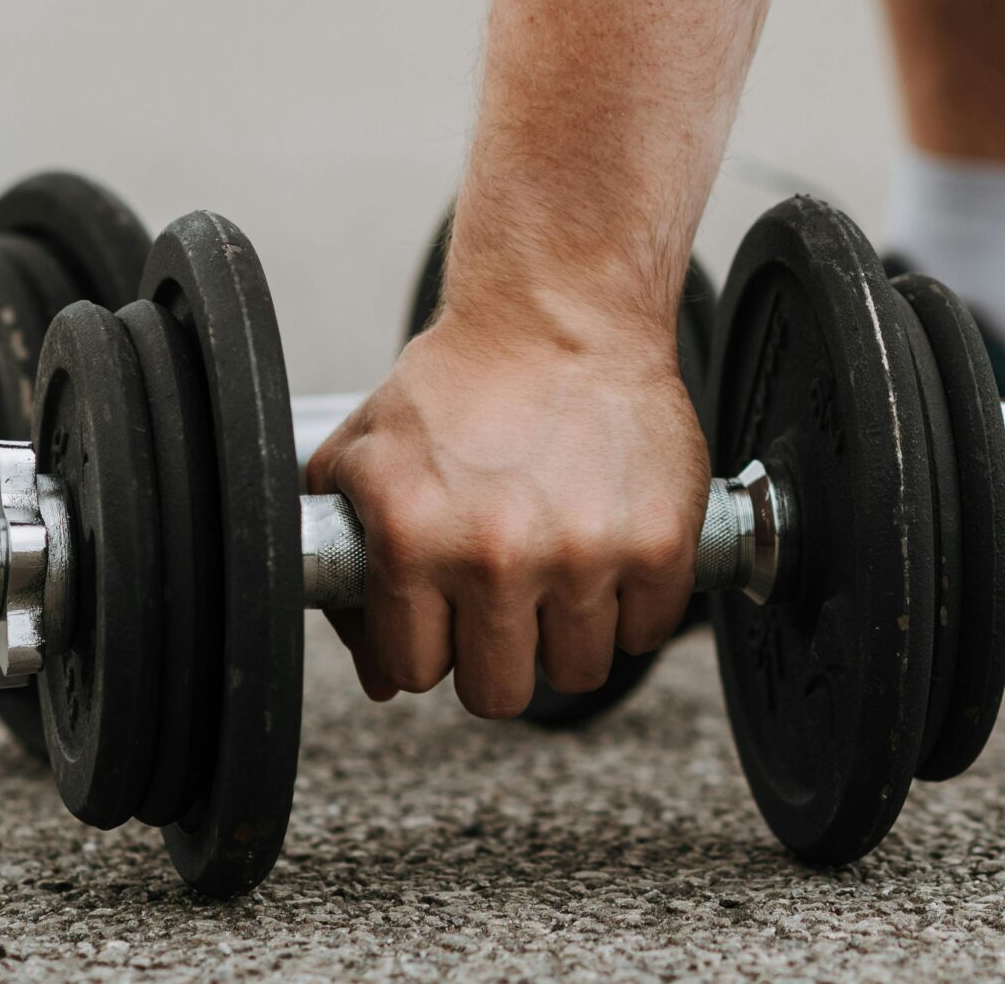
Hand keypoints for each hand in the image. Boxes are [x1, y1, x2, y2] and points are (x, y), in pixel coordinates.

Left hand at [304, 300, 706, 718]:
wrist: (561, 311)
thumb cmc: (460, 383)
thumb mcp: (363, 458)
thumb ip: (345, 572)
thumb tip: (380, 677)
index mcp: (414, 541)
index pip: (414, 670)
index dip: (430, 641)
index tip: (448, 610)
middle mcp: (497, 557)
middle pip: (497, 692)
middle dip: (497, 651)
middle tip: (508, 596)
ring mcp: (585, 554)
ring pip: (576, 670)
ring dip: (568, 631)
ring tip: (562, 566)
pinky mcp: (659, 543)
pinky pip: (646, 631)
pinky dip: (633, 602)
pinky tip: (611, 547)